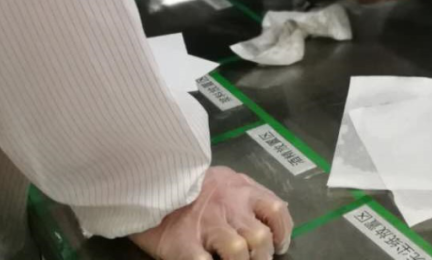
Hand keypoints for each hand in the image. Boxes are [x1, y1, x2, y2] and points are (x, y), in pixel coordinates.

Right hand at [130, 166, 292, 259]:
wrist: (148, 178)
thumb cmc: (188, 182)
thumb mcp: (225, 179)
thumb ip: (247, 195)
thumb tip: (273, 213)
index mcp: (241, 189)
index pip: (276, 210)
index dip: (282, 233)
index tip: (280, 247)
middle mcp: (228, 206)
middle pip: (260, 238)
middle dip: (262, 256)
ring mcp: (206, 225)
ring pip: (238, 251)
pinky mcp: (183, 243)